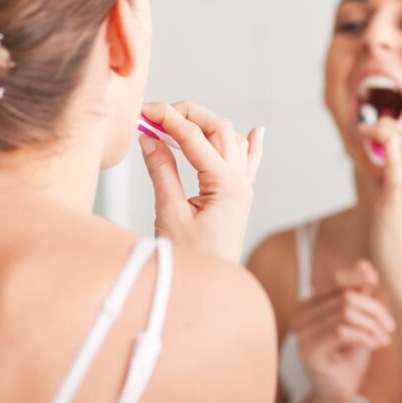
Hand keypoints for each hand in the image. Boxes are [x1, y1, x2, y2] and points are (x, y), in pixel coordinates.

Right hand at [139, 101, 262, 262]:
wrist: (211, 291)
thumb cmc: (192, 261)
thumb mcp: (170, 214)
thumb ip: (162, 172)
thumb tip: (150, 139)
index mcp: (225, 184)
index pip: (194, 137)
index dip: (167, 119)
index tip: (144, 111)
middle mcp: (239, 182)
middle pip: (218, 128)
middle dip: (187, 114)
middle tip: (155, 114)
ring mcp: (243, 188)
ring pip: (232, 139)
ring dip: (206, 124)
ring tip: (177, 121)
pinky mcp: (239, 198)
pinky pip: (250, 163)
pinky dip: (250, 143)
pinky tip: (256, 131)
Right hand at [290, 259, 394, 402]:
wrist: (338, 391)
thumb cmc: (349, 354)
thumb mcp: (358, 320)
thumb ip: (359, 295)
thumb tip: (365, 264)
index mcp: (311, 303)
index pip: (336, 279)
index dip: (359, 278)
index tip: (378, 286)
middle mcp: (301, 315)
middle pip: (346, 297)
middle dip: (374, 309)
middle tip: (390, 326)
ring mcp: (302, 333)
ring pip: (345, 313)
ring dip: (372, 325)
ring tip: (385, 337)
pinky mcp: (309, 351)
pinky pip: (341, 332)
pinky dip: (364, 336)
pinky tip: (376, 344)